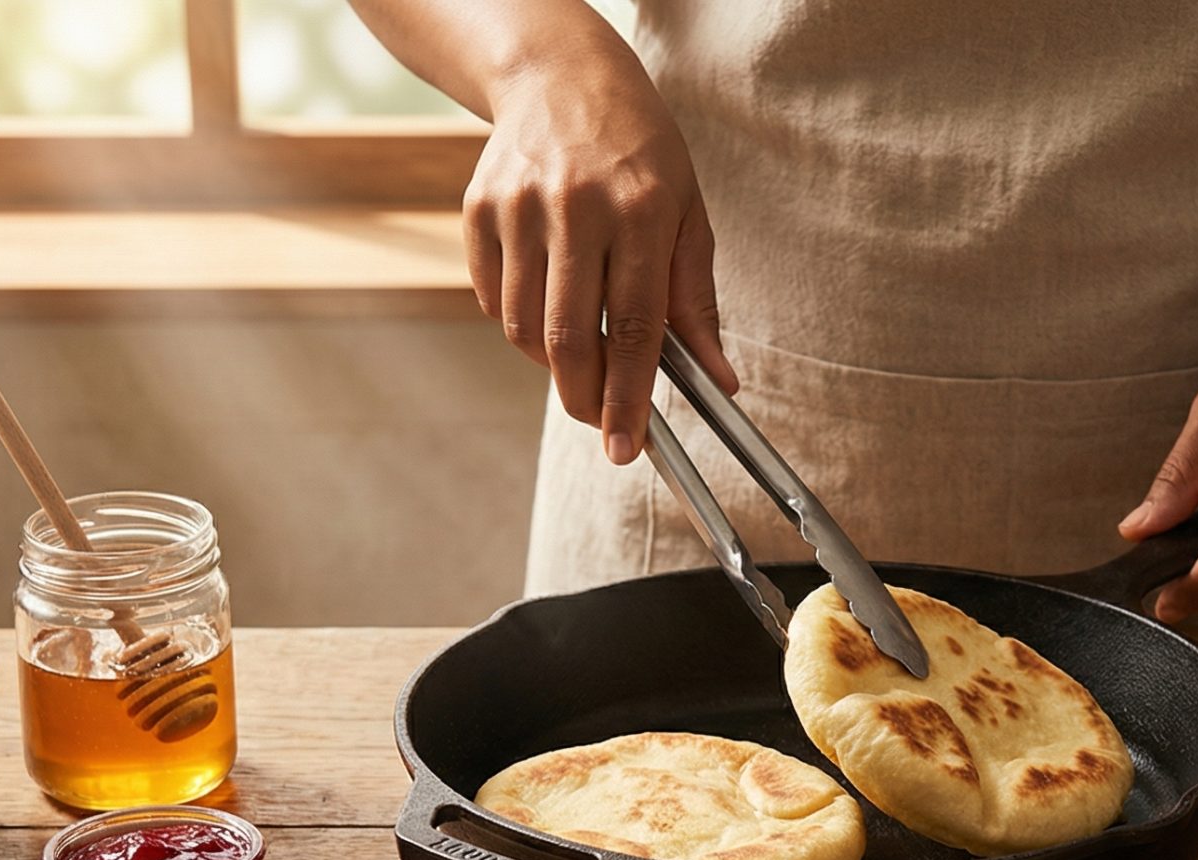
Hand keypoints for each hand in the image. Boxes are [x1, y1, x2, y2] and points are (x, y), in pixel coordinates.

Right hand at [465, 50, 737, 462]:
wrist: (559, 76)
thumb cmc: (638, 149)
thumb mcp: (687, 213)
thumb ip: (696, 301)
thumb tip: (718, 379)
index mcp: (642, 209)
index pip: (636, 327)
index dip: (629, 397)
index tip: (627, 446)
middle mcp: (577, 206)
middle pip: (570, 339)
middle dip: (585, 399)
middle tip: (600, 423)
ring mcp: (520, 206)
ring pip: (525, 329)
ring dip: (552, 363)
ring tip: (580, 348)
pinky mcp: (479, 209)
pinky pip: (494, 299)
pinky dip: (519, 322)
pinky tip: (546, 298)